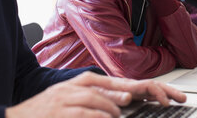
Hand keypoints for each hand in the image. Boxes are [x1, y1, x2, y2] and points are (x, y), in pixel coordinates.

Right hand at [6, 72, 185, 117]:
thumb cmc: (48, 109)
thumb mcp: (70, 97)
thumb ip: (93, 96)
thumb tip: (119, 100)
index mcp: (80, 82)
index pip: (110, 81)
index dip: (130, 85)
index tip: (148, 92)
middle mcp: (75, 87)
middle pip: (106, 87)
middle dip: (125, 92)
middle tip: (138, 98)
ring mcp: (66, 99)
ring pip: (96, 99)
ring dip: (110, 107)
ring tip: (118, 115)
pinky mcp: (60, 112)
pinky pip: (84, 113)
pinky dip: (97, 117)